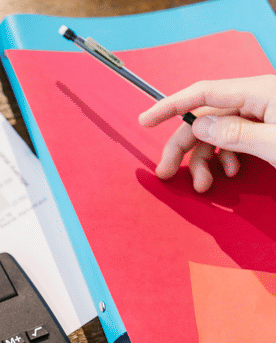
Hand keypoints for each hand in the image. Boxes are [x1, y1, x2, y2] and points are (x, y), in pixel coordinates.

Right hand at [138, 75, 275, 191]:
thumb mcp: (275, 143)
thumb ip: (236, 133)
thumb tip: (199, 127)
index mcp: (259, 91)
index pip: (203, 93)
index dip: (170, 106)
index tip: (145, 121)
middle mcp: (257, 98)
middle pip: (206, 118)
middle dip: (184, 148)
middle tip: (166, 172)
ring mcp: (262, 113)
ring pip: (217, 132)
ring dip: (204, 160)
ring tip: (203, 184)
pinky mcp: (266, 127)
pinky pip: (234, 138)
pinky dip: (224, 157)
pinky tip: (228, 171)